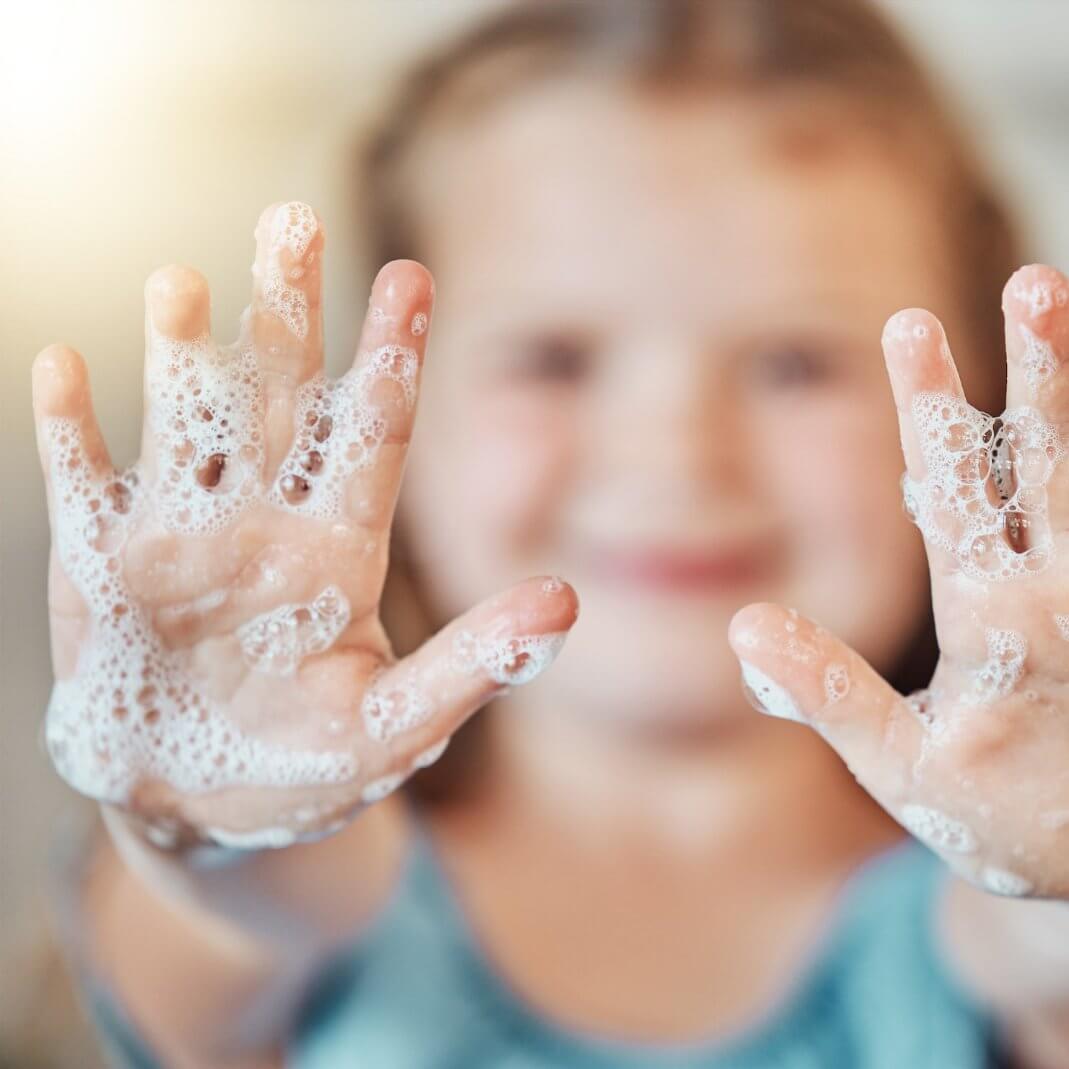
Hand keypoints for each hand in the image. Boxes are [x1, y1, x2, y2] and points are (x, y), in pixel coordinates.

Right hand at [33, 201, 577, 848]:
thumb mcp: (403, 721)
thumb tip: (567, 601)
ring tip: (183, 283)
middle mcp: (267, 522)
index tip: (413, 275)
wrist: (213, 809)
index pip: (374, 431)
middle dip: (286, 314)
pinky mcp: (106, 573)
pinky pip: (88, 490)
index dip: (392, 354)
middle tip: (290, 222)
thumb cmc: (315, 764)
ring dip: (182, 357)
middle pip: (281, 399)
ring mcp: (184, 539)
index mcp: (342, 548)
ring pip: (187, 426)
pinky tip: (63, 368)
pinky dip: (72, 435)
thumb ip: (478, 660)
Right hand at [729, 264, 1068, 899]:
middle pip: (1046, 460)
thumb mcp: (899, 770)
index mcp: (994, 624)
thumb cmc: (1002, 817)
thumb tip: (744, 624)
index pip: (953, 490)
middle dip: (1034, 366)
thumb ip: (826, 693)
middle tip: (1031, 280)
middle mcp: (1061, 594)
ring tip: (1061, 306)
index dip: (929, 403)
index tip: (910, 324)